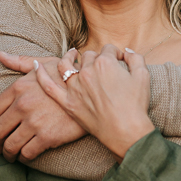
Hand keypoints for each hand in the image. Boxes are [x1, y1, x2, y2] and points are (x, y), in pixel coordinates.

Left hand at [0, 52, 85, 161]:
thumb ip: (20, 62)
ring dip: (7, 153)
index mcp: (18, 88)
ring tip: (9, 156)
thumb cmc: (67, 77)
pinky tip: (24, 156)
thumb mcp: (45, 64)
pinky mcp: (48, 137)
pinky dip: (23, 158)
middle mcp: (23, 105)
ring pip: (10, 145)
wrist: (93, 92)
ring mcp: (35, 122)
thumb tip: (1, 54)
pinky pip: (27, 153)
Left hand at [34, 46, 153, 159]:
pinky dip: (40, 75)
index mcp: (105, 63)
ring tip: (72, 55)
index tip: (120, 61)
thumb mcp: (143, 76)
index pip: (108, 50)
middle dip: (95, 58)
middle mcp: (87, 72)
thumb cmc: (136, 105)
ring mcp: (75, 88)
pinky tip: (37, 65)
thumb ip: (135, 58)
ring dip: (69, 57)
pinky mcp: (68, 103)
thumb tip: (127, 51)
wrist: (126, 131)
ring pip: (66, 65)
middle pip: (88, 56)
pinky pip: (49, 87)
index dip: (115, 54)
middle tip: (102, 67)